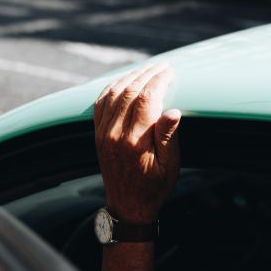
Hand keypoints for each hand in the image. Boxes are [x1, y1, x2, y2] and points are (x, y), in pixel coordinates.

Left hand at [94, 63, 180, 223]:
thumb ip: (168, 137)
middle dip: (147, 74)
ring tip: (147, 68)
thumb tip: (173, 112)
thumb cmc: (154, 187)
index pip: (147, 99)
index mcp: (135, 141)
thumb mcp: (169, 166)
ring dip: (130, 76)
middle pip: (129, 91)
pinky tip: (123, 80)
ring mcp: (103, 133)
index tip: (170, 72)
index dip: (159, 81)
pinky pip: (101, 103)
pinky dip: (112, 87)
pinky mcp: (97, 134)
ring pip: (113, 93)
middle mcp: (115, 134)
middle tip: (162, 65)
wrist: (128, 205)